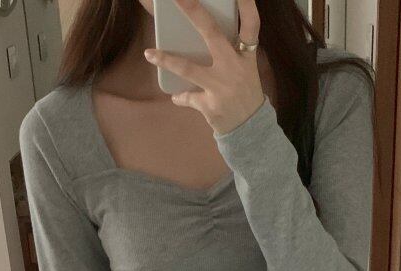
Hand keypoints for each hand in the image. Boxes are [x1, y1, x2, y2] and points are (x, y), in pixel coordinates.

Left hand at [143, 0, 267, 135]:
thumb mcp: (247, 69)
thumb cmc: (245, 94)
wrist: (250, 130)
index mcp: (246, 56)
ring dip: (167, 60)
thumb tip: (207, 34)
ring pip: (188, 69)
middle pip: (212, 34)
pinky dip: (180, 97)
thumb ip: (233, 52)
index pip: (251, 24)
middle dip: (194, 12)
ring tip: (149, 54)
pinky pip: (187, 97)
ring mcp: (220, 87)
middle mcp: (234, 67)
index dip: (246, 6)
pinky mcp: (210, 105)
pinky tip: (176, 96)